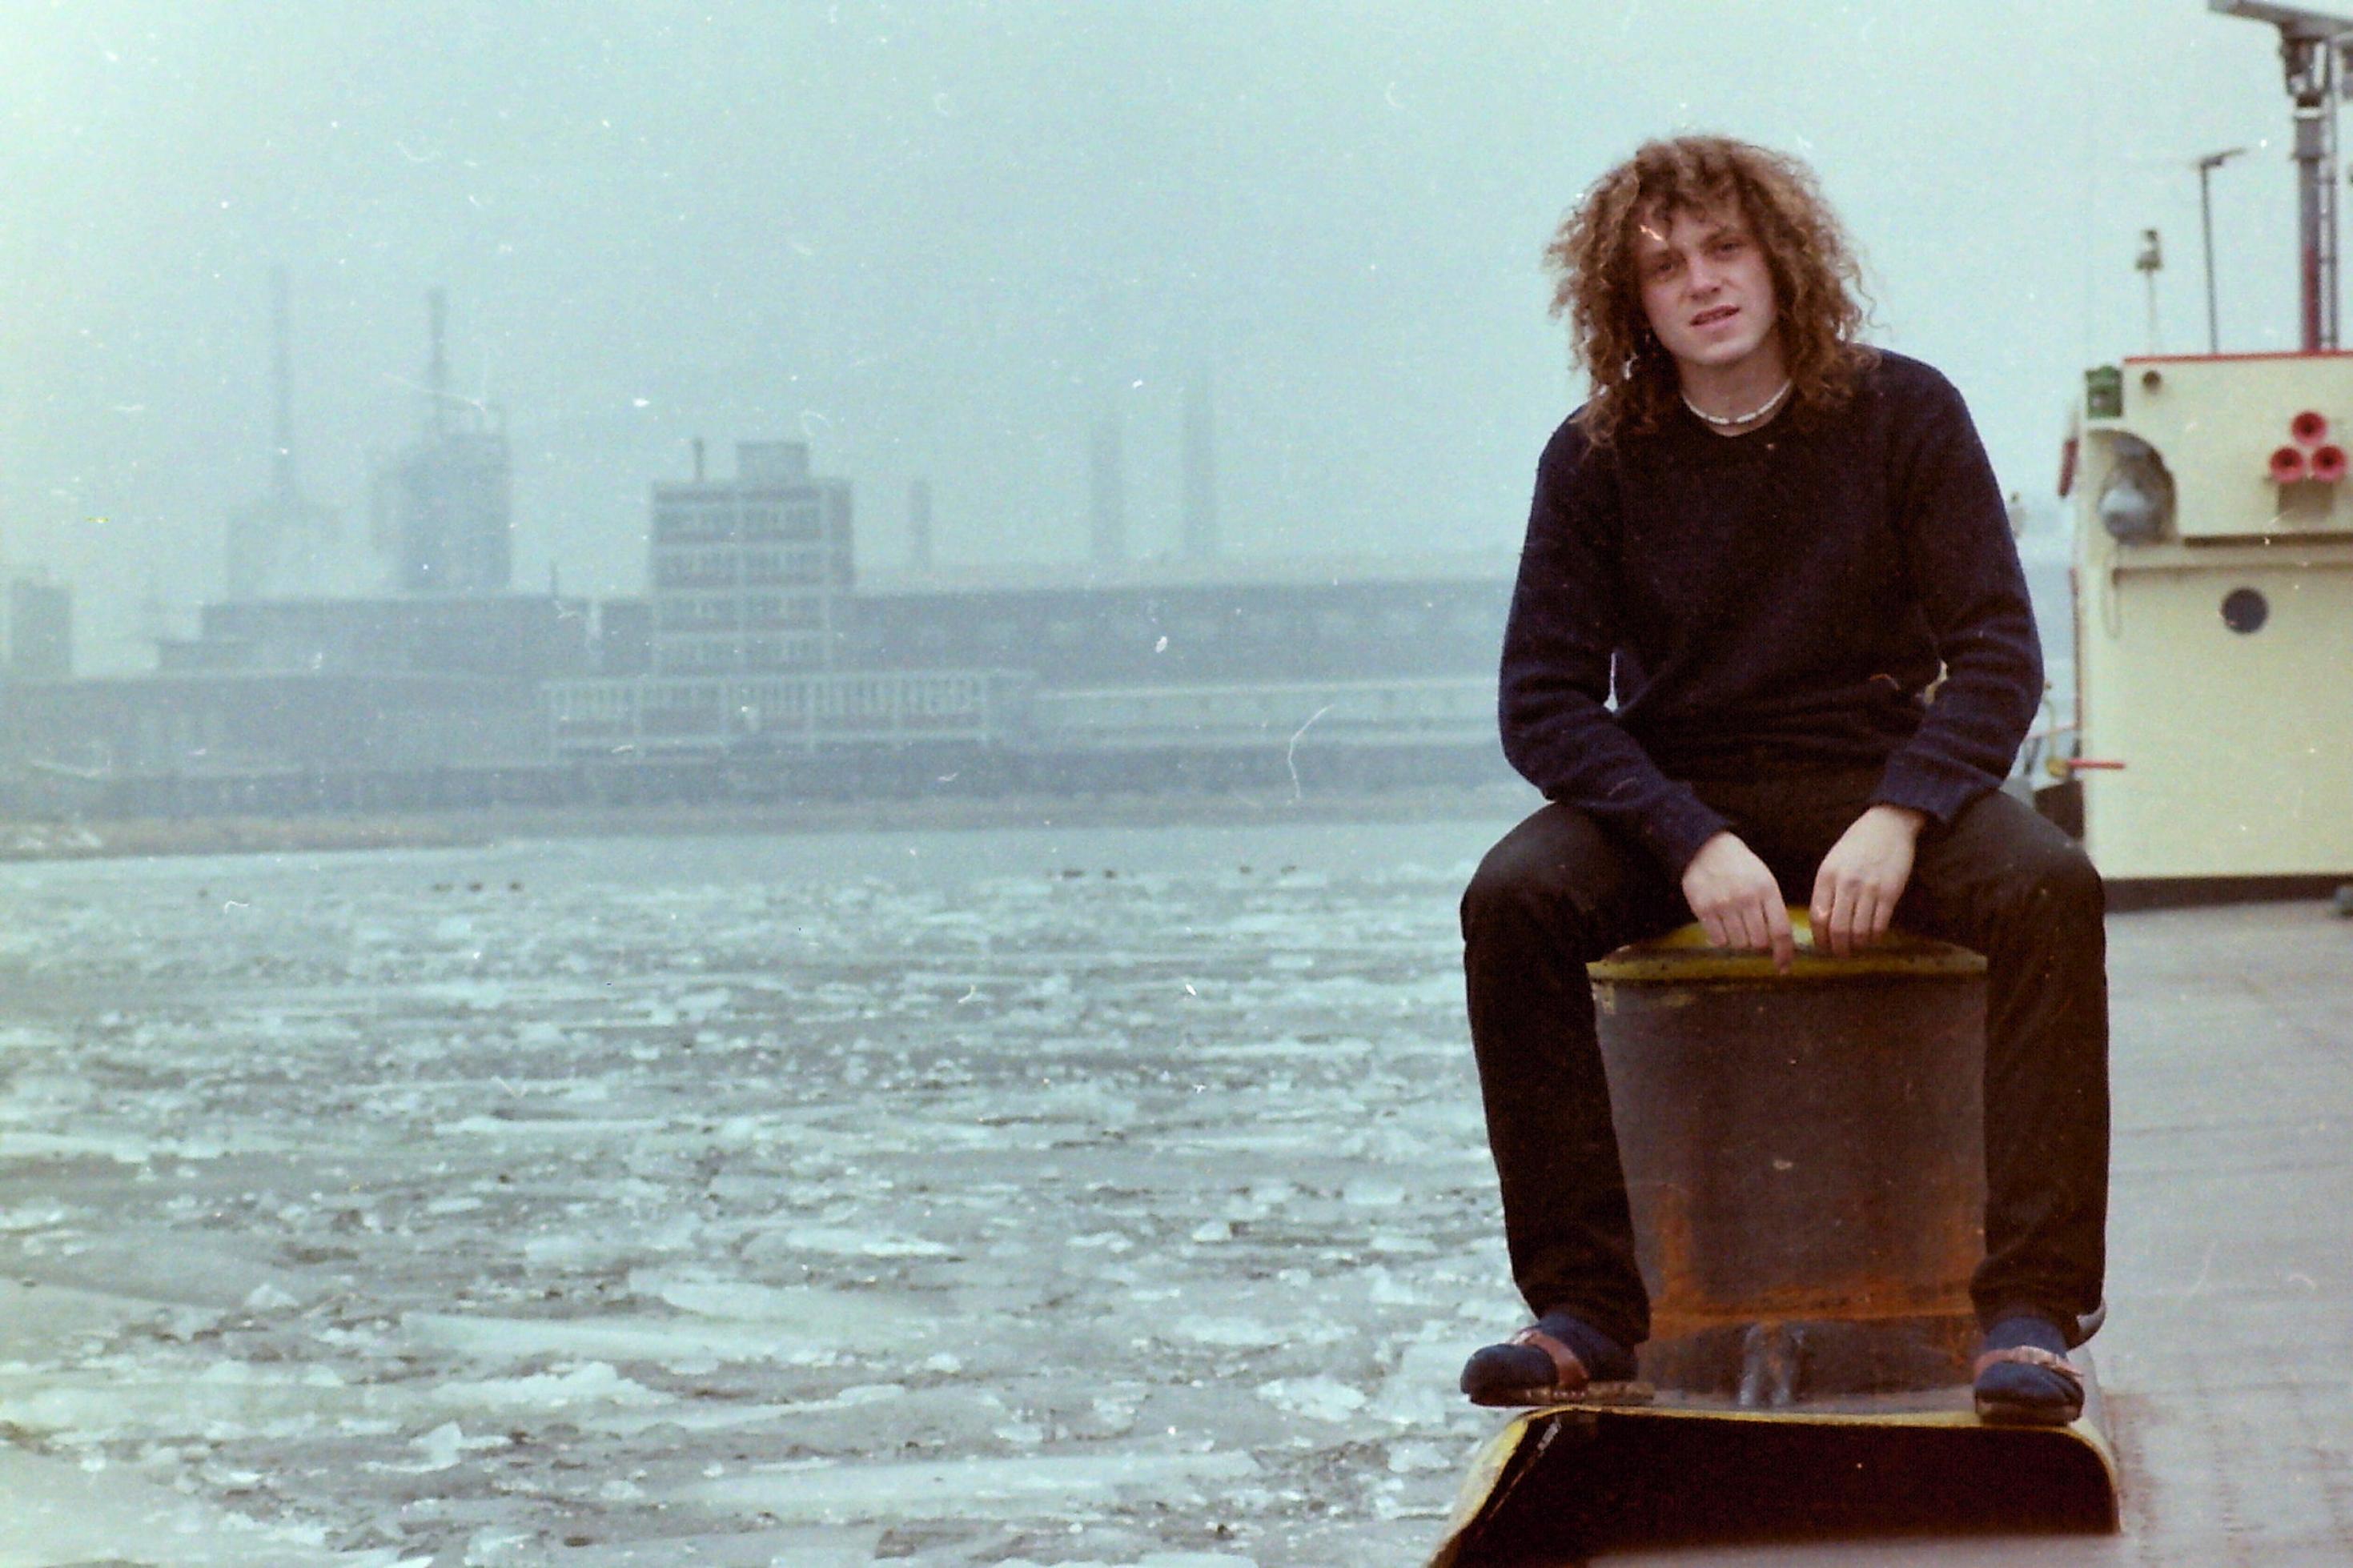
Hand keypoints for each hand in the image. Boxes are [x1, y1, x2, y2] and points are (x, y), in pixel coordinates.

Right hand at [1679, 832, 1793, 972]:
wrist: (1706, 848)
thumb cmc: (1740, 866)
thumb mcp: (1764, 879)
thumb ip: (1772, 908)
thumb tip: (1779, 943)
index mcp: (1767, 889)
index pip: (1780, 930)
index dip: (1784, 953)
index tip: (1783, 967)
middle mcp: (1747, 898)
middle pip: (1759, 941)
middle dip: (1758, 943)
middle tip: (1751, 931)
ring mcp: (1724, 904)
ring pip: (1739, 943)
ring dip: (1739, 940)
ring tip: (1733, 923)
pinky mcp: (1703, 908)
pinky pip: (1718, 940)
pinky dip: (1721, 938)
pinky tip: (1719, 924)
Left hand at [1809, 805, 1927, 956]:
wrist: (1888, 825)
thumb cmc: (1856, 844)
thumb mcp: (1832, 862)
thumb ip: (1825, 889)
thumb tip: (1821, 921)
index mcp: (1826, 876)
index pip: (1817, 917)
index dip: (1819, 938)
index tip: (1823, 946)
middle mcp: (1845, 884)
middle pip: (1837, 929)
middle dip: (1837, 948)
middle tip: (1840, 954)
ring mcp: (1869, 889)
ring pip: (1859, 932)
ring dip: (1857, 946)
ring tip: (1857, 948)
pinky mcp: (1890, 893)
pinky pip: (1879, 925)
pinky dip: (1875, 938)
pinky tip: (1872, 938)